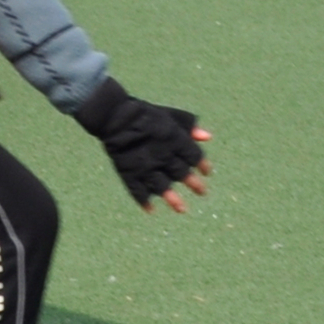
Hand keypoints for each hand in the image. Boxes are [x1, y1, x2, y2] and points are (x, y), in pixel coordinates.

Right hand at [77, 79, 211, 209]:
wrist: (115, 116)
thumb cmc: (145, 113)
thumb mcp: (171, 115)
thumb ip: (189, 126)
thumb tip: (208, 137)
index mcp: (175, 140)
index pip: (195, 156)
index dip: (203, 165)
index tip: (207, 173)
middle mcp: (163, 156)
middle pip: (182, 174)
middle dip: (195, 184)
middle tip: (203, 192)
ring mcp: (145, 166)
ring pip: (162, 187)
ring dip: (173, 200)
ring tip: (183, 210)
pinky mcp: (129, 172)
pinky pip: (137, 191)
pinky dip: (144, 201)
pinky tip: (151, 210)